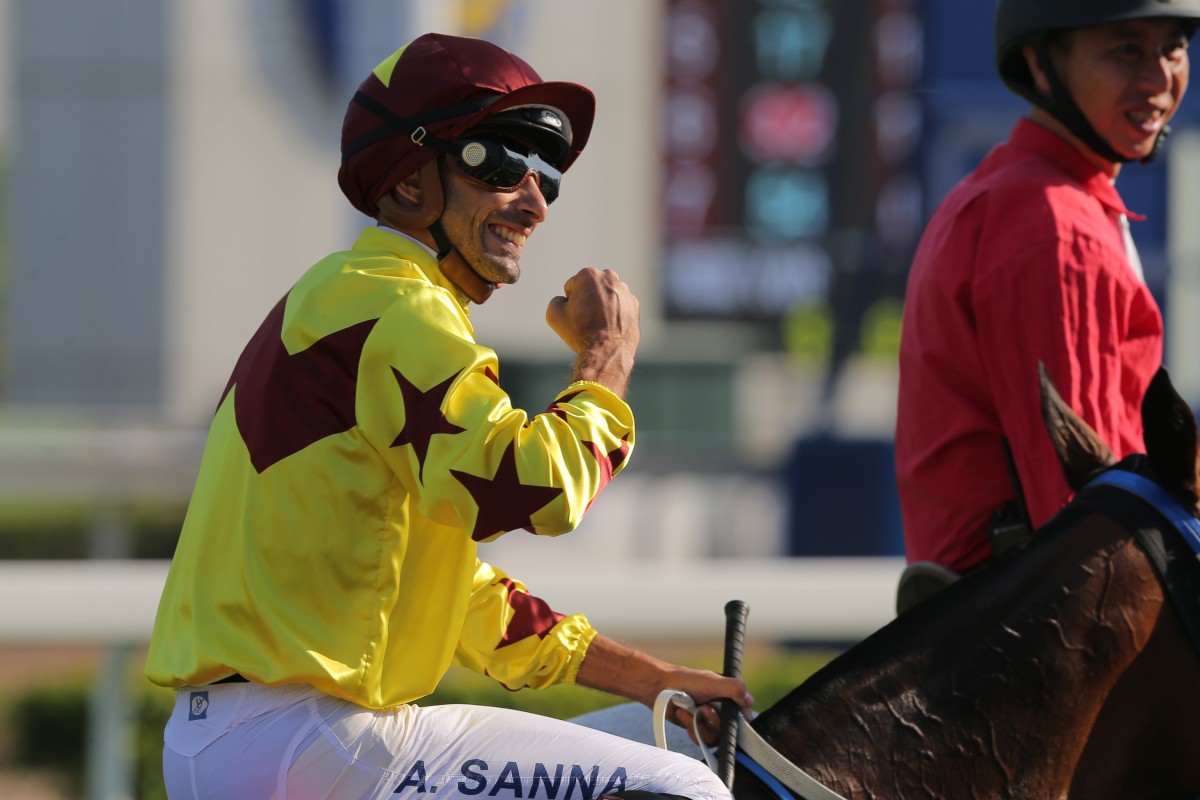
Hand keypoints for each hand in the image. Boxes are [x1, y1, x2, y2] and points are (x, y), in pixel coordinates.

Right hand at [545, 268, 638, 395]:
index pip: (572, 286)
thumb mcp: (554, 315)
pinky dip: (615, 313)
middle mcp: (610, 277)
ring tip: (599, 324)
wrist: (606, 351)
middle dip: (588, 298)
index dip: (570, 302)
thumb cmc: (580, 331)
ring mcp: (625, 291)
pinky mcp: (634, 305)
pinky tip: (610, 327)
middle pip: (592, 287)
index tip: (574, 315)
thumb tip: (563, 300)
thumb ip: (556, 301)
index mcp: (589, 274)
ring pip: (607, 296)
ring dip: (602, 305)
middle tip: (586, 318)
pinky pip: (619, 306)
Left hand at [660, 666, 753, 746]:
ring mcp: (709, 720)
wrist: (660, 688)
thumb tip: (750, 701)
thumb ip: (733, 688)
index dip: (738, 722)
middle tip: (704, 709)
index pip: (743, 716)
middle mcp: (722, 710)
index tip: (728, 720)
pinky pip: (701, 739)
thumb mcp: (712, 681)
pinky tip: (684, 717)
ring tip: (687, 711)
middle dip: (714, 722)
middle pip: (728, 730)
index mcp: (729, 697)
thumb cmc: (686, 680)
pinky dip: (692, 730)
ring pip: (714, 737)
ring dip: (699, 726)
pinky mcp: (697, 728)